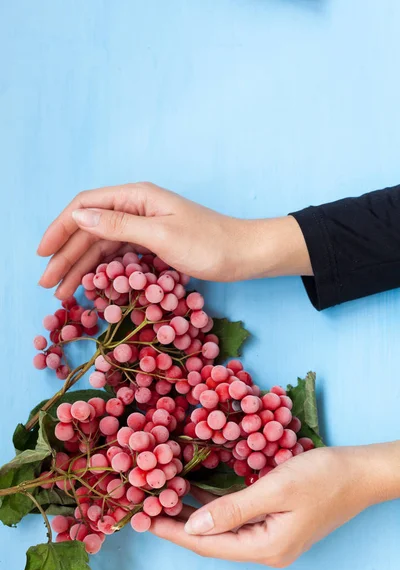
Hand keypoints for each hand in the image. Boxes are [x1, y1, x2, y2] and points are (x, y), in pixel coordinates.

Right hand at [37, 182, 310, 298]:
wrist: (244, 255)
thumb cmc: (208, 243)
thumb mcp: (161, 234)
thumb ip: (117, 225)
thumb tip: (78, 215)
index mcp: (136, 196)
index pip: (86, 206)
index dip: (60, 228)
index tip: (42, 254)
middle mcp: (136, 207)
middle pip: (90, 228)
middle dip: (66, 255)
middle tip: (48, 284)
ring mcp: (143, 226)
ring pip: (102, 245)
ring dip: (81, 267)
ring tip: (63, 293)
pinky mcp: (152, 243)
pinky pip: (118, 255)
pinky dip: (102, 271)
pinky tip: (90, 285)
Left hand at [151, 443, 399, 565]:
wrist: (361, 473)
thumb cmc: (322, 477)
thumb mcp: (275, 489)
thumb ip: (233, 509)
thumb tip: (193, 526)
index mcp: (265, 547)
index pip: (208, 544)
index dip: (174, 531)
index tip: (144, 519)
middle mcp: (266, 549)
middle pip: (213, 540)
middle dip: (178, 523)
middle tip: (147, 505)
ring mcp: (272, 537)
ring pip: (223, 528)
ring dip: (194, 514)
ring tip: (164, 497)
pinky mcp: (276, 522)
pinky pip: (236, 518)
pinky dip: (214, 506)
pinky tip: (197, 491)